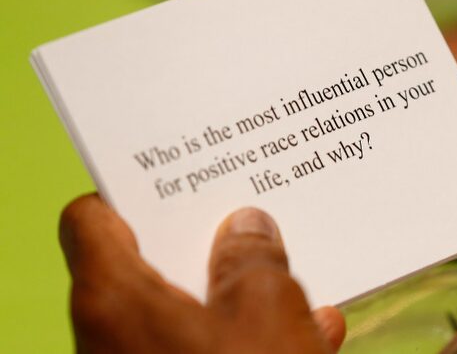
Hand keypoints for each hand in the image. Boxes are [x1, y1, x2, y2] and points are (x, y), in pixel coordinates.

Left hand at [59, 195, 345, 353]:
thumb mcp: (267, 310)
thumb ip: (255, 256)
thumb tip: (246, 227)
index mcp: (113, 299)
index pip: (91, 218)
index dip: (132, 188)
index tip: (180, 173)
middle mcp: (111, 338)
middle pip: (147, 265)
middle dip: (206, 240)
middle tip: (251, 213)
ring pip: (184, 314)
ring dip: (238, 293)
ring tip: (295, 273)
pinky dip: (246, 340)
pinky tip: (310, 333)